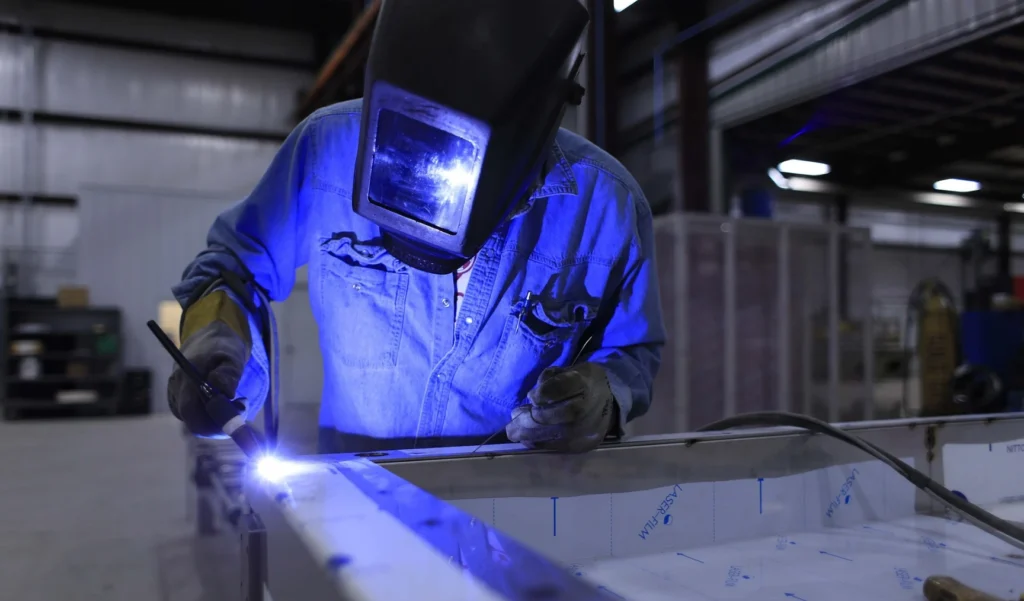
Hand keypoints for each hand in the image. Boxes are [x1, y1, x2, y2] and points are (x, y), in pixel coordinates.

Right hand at [167, 292, 250, 436]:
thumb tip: (225, 394)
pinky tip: (224, 402)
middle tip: (241, 407)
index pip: (190, 412)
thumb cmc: (222, 348)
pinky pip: (197, 417)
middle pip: (194, 422)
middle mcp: (176, 390)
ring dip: (218, 419)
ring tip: (236, 401)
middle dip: (219, 423)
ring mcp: (176, 397)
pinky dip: (213, 416)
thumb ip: (229, 374)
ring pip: (197, 421)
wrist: (208, 340)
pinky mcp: (181, 401)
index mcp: (186, 378)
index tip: (236, 415)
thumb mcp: (232, 356)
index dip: (211, 422)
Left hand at [506, 362, 616, 452]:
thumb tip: (530, 400)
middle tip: (512, 421)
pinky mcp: (583, 445)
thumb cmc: (583, 383)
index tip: (531, 397)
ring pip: (552, 434)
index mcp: (585, 382)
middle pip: (552, 416)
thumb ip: (549, 380)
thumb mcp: (569, 370)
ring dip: (528, 434)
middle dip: (527, 420)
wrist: (610, 402)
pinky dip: (538, 442)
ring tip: (514, 431)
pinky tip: (527, 439)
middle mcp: (588, 408)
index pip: (558, 389)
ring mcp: (587, 430)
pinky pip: (556, 446)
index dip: (541, 394)